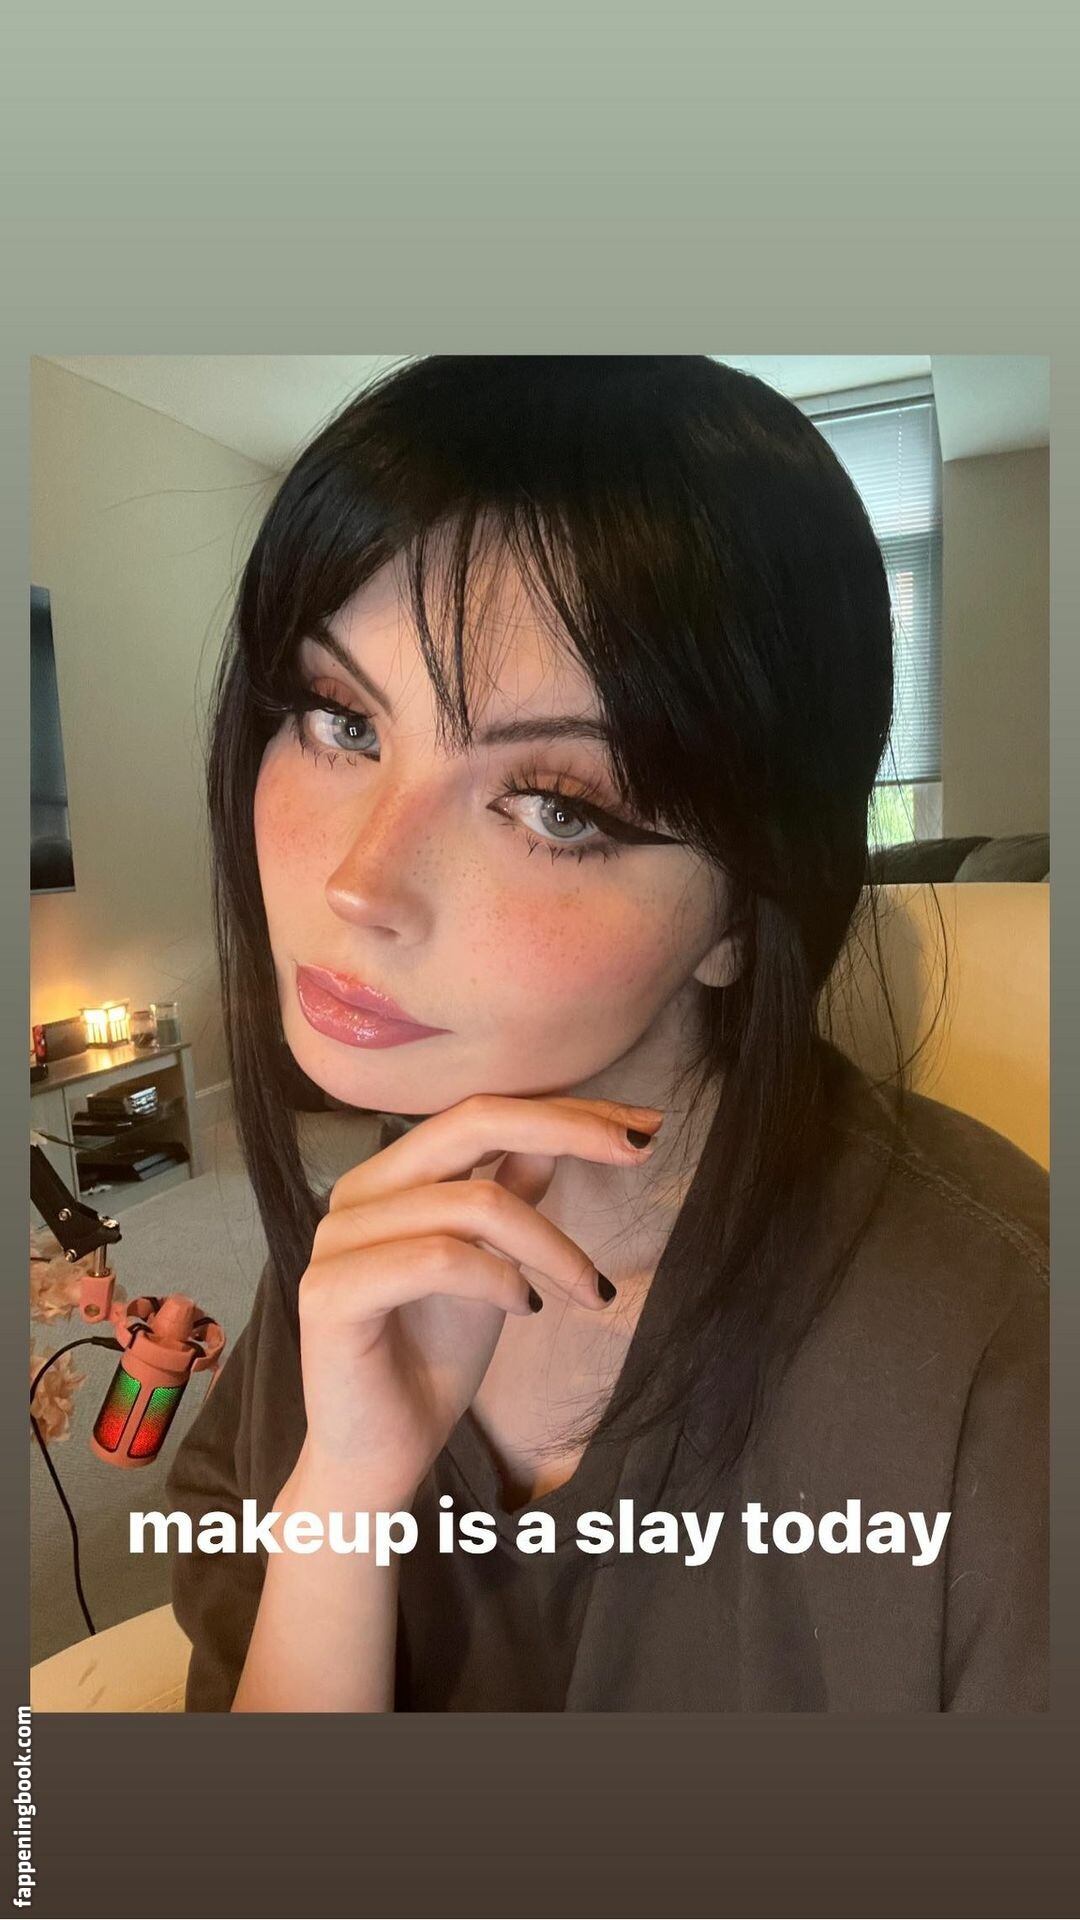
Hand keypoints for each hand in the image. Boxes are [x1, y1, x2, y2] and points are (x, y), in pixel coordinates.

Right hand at [290, 1092, 663, 1505]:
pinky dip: (499, 1278)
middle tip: (638, 1150)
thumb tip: (560, 1136)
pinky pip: (439, 1260)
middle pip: (470, 1123)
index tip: (641, 1125)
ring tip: (586, 1288)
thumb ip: (510, 1196)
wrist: (380, 1456)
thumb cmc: (431, 1361)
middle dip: (567, 1129)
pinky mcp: (332, 1293)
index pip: (479, 1114)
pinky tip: (526, 1308)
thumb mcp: (492, 1267)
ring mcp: (337, 1241)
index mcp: (388, 1179)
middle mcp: (356, 1195)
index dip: (564, 1112)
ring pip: (472, 1203)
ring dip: (552, 1245)